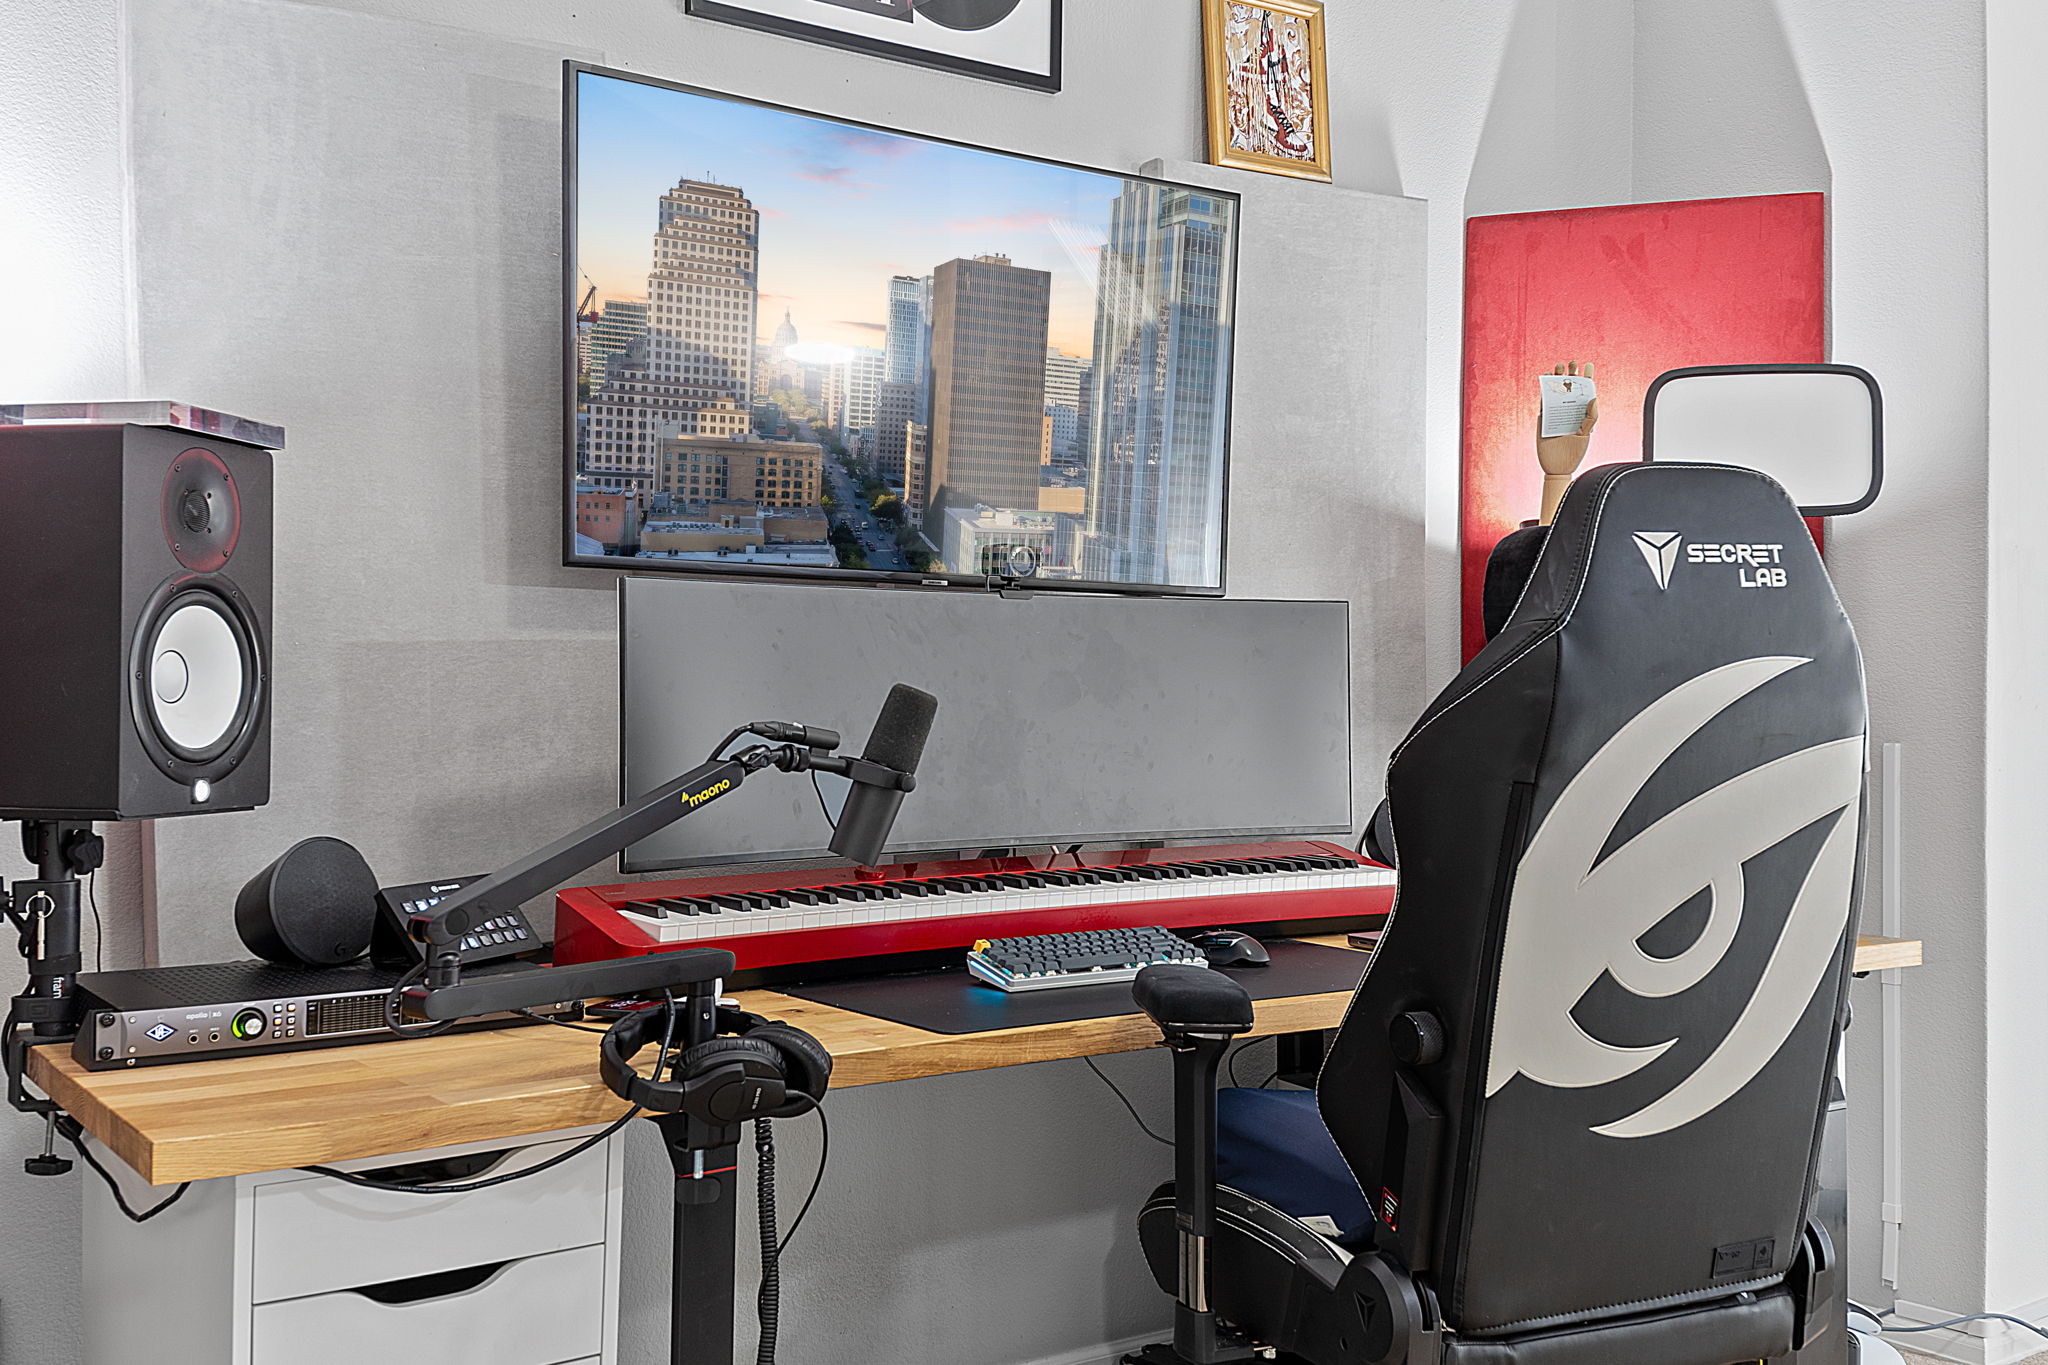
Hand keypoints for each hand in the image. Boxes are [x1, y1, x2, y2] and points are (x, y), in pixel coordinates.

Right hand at [1537, 360, 1597, 523]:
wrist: (1558, 468)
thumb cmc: (1575, 453)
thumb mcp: (1586, 434)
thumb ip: (1591, 417)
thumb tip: (1594, 398)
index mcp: (1582, 413)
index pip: (1586, 392)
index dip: (1587, 378)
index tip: (1589, 365)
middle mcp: (1569, 411)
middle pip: (1570, 388)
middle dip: (1571, 374)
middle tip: (1572, 363)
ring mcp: (1556, 414)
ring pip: (1556, 392)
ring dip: (1557, 379)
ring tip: (1558, 366)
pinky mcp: (1544, 418)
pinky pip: (1544, 402)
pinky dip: (1545, 391)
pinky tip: (1546, 380)